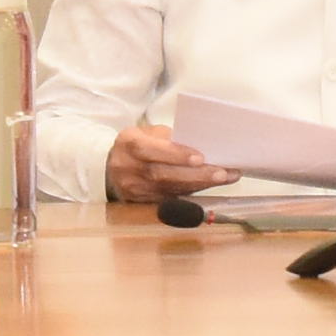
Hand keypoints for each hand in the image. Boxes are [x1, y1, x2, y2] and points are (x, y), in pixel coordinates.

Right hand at [105, 120, 219, 208]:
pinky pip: (172, 198)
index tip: (200, 157)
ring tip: (224, 177)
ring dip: (201, 184)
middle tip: (222, 172)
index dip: (175, 155)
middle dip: (196, 174)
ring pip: (171, 189)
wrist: (111, 168)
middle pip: (163, 175)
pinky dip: (194, 191)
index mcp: (128, 145)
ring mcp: (135, 189)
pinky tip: (211, 185)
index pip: (151, 150)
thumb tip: (200, 144)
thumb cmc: (136, 145)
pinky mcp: (144, 202)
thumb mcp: (146, 132)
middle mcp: (128, 169)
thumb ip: (168, 137)